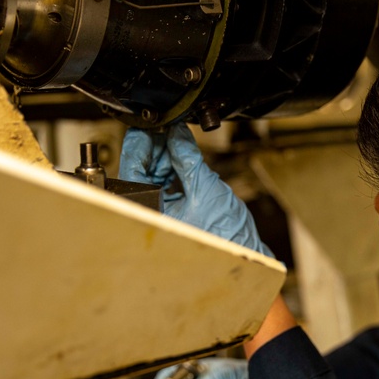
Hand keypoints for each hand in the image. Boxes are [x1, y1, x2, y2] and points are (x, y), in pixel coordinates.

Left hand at [119, 124, 272, 257]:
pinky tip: (182, 154)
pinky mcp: (174, 209)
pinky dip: (174, 167)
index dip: (139, 145)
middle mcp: (151, 214)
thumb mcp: (205, 188)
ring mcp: (162, 212)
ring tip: (178, 139)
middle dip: (155, 147)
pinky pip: (166, 182)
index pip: (132, 171)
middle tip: (167, 127)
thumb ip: (188, 158)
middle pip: (142, 170)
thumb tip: (176, 134)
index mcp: (150, 213)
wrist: (246, 252)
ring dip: (166, 155)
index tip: (148, 126)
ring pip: (154, 174)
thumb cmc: (226, 237)